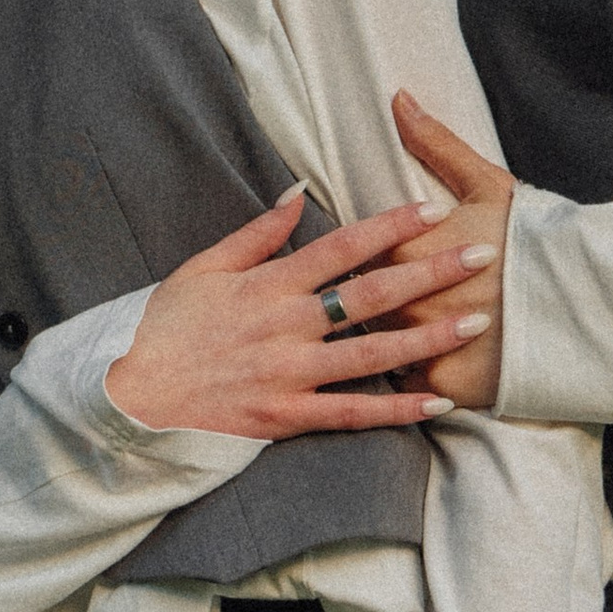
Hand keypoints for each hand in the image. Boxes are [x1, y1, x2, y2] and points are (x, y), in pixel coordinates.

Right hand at [106, 188, 495, 436]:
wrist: (129, 398)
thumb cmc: (165, 329)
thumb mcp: (203, 267)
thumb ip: (258, 233)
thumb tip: (300, 194)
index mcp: (268, 284)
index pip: (341, 246)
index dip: (391, 227)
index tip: (434, 209)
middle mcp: (286, 326)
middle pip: (372, 295)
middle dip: (432, 273)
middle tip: (483, 257)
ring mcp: (289, 375)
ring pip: (373, 354)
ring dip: (429, 338)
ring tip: (476, 322)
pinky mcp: (287, 418)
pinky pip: (353, 414)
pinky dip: (397, 410)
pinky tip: (438, 401)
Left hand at [387, 93, 516, 413]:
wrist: (589, 301)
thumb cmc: (537, 238)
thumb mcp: (489, 184)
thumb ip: (436, 143)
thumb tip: (399, 98)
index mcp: (412, 249)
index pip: (362, 253)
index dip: (373, 257)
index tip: (383, 261)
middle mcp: (411, 299)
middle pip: (366, 304)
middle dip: (375, 303)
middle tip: (384, 302)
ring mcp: (428, 344)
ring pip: (383, 347)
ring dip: (387, 343)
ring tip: (403, 337)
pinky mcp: (447, 383)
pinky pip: (411, 386)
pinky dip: (415, 379)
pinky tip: (425, 370)